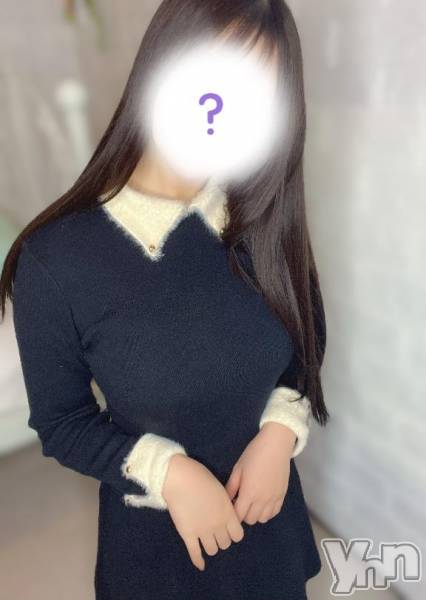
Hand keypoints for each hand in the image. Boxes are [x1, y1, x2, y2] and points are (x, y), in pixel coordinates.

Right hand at [162, 454, 244, 570]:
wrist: (180, 478)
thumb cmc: (200, 477)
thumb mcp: (220, 489)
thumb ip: (225, 505)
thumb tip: (226, 514)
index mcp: (227, 512)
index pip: (238, 535)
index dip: (233, 532)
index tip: (228, 527)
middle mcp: (217, 525)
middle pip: (225, 543)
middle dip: (222, 538)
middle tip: (215, 530)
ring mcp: (202, 531)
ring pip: (212, 550)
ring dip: (211, 545)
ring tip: (206, 538)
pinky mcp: (188, 534)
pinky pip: (195, 554)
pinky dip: (198, 561)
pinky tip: (201, 565)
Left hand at [224, 422, 295, 524]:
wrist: (276, 445)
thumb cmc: (254, 454)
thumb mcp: (238, 468)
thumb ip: (231, 486)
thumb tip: (225, 500)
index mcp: (249, 493)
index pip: (239, 516)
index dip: (233, 514)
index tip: (230, 506)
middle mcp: (262, 500)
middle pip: (251, 519)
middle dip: (243, 514)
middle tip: (240, 502)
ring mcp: (274, 499)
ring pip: (263, 519)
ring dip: (255, 514)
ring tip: (252, 502)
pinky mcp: (282, 495)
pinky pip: (274, 512)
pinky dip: (267, 512)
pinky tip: (263, 502)